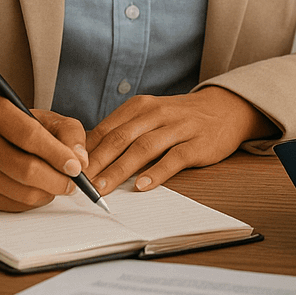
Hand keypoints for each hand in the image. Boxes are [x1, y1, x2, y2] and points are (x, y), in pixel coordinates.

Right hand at [0, 96, 88, 210]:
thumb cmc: (4, 127)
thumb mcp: (35, 116)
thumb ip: (65, 131)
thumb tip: (81, 160)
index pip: (30, 136)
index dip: (58, 154)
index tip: (77, 167)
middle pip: (26, 169)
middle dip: (58, 181)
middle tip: (73, 184)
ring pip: (21, 192)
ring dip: (47, 193)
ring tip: (55, 186)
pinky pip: (10, 205)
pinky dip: (30, 202)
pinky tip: (34, 190)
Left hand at [82, 86, 274, 192]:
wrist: (225, 109)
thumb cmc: (180, 117)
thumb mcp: (150, 116)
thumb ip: (124, 132)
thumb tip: (88, 156)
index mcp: (141, 106)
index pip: (107, 129)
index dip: (87, 150)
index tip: (70, 170)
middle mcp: (157, 113)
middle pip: (121, 138)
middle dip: (98, 162)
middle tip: (80, 183)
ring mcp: (179, 127)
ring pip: (144, 148)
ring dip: (120, 169)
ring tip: (103, 188)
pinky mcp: (198, 143)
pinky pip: (174, 158)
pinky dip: (156, 172)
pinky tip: (142, 186)